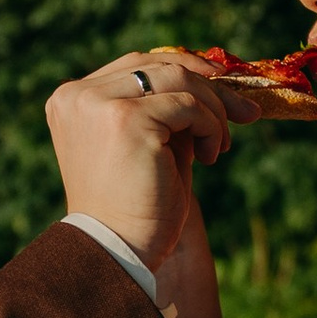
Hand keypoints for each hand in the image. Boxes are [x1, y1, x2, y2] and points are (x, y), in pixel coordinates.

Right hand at [45, 50, 228, 270]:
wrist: (118, 252)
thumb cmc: (134, 208)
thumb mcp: (149, 144)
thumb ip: (167, 109)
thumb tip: (217, 79)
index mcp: (72, 99)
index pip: (136, 65)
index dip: (184, 71)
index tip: (222, 88)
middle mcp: (78, 95)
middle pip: (157, 64)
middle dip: (208, 85)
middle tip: (245, 112)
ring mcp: (99, 104)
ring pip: (177, 78)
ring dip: (212, 109)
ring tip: (220, 146)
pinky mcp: (126, 119)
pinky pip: (188, 105)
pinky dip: (210, 126)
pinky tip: (210, 157)